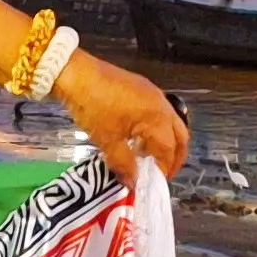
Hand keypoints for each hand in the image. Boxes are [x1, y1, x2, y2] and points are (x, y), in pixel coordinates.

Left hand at [55, 51, 187, 183]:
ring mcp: (153, 93)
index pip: (169, 150)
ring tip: (150, 157)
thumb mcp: (107, 141)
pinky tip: (139, 136)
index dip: (163, 169)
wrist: (76, 73)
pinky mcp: (142, 87)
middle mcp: (162, 104)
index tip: (154, 182)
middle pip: (179, 136)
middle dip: (174, 157)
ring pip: (171, 123)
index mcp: (158, 118)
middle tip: (163, 172)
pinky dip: (156, 128)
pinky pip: (159, 112)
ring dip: (166, 142)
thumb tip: (133, 182)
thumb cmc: (93, 107)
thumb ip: (124, 165)